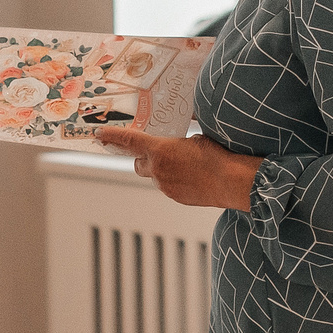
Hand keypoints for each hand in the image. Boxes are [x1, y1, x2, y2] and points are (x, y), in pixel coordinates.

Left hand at [94, 126, 261, 212]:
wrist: (232, 181)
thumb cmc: (218, 156)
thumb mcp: (196, 138)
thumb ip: (178, 140)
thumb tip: (178, 139)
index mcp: (160, 150)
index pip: (129, 141)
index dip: (112, 137)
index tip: (99, 134)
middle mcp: (158, 170)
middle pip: (138, 164)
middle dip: (143, 158)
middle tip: (157, 153)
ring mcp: (165, 186)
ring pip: (155, 177)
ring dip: (162, 170)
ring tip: (186, 165)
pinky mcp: (176, 197)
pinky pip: (168, 187)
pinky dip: (174, 181)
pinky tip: (193, 176)